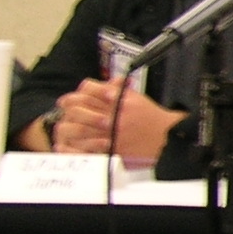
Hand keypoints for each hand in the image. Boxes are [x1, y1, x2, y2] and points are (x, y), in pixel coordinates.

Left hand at [51, 77, 185, 159]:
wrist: (169, 139)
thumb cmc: (153, 119)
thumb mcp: (137, 98)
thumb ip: (120, 90)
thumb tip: (106, 84)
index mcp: (120, 99)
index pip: (88, 90)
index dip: (75, 94)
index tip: (69, 100)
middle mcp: (114, 114)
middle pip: (79, 108)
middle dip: (68, 110)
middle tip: (64, 113)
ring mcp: (112, 133)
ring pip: (78, 128)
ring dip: (67, 128)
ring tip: (63, 129)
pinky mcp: (112, 149)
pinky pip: (85, 148)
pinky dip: (72, 148)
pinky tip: (64, 146)